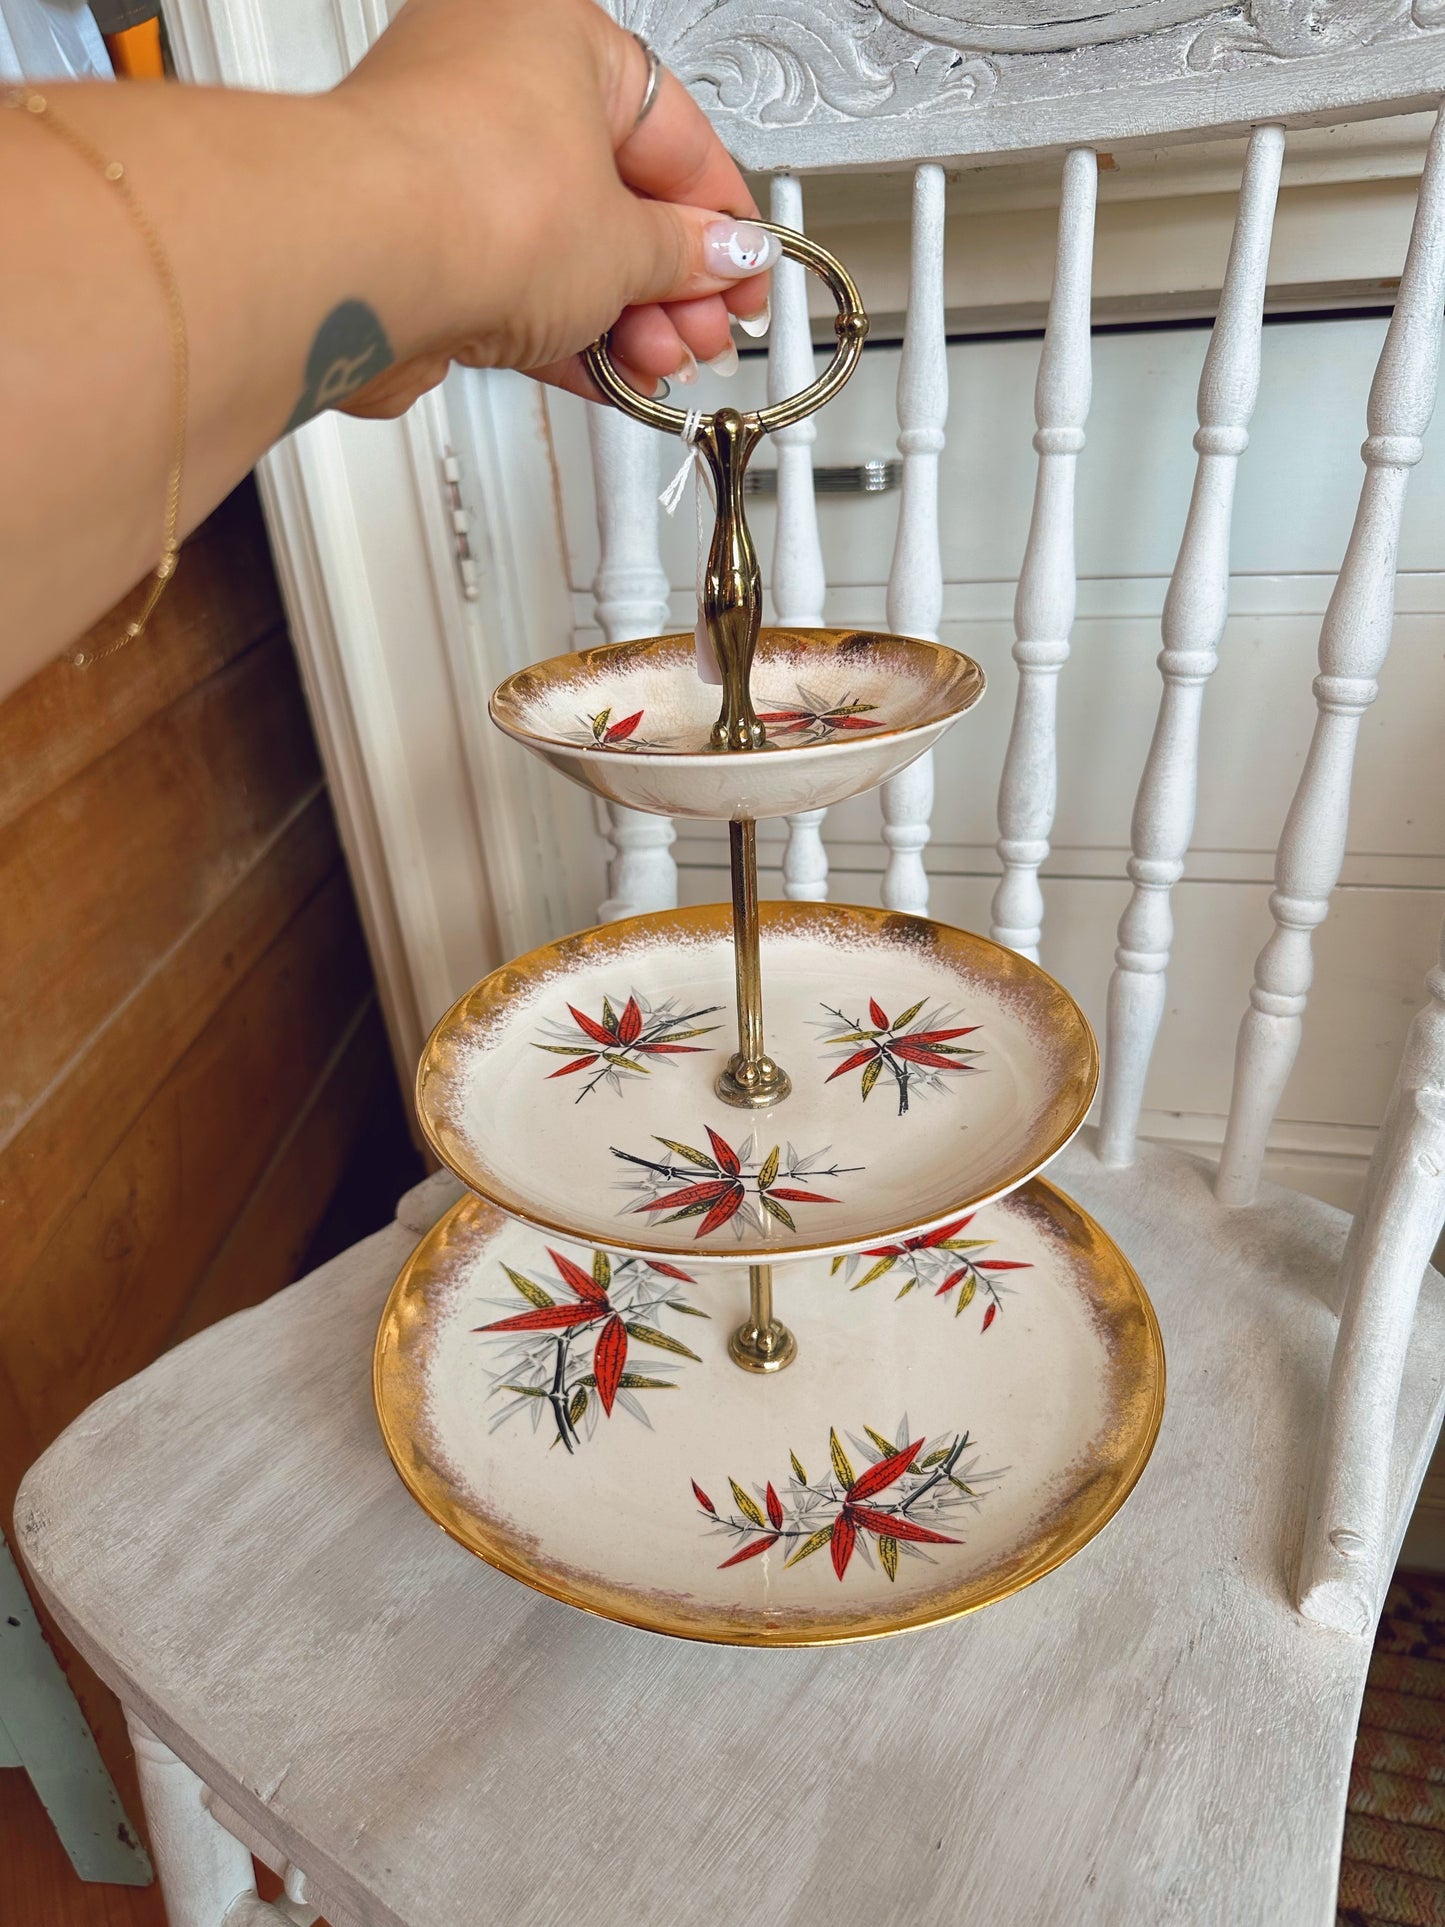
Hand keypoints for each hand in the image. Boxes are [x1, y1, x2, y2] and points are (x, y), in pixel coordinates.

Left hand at [330, 0, 772, 417]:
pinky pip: (509, 280)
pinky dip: (560, 328)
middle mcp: (493, 78)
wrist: (358, 266)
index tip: (744, 269)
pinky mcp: (416, 237)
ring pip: (558, 244)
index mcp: (557, 32)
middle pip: (612, 191)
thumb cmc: (469, 202)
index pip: (672, 128)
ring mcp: (446, 159)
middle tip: (701, 328)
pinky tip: (603, 371)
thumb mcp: (626, 245)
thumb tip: (718, 257)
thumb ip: (684, 257)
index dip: (720, 216)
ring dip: (619, 316)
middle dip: (668, 280)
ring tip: (655, 362)